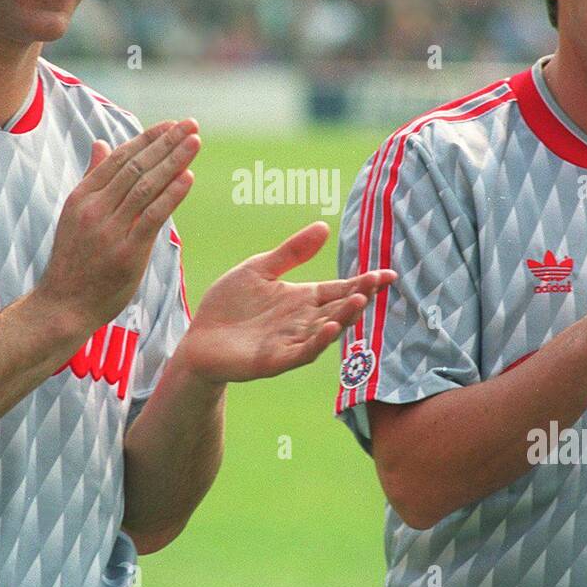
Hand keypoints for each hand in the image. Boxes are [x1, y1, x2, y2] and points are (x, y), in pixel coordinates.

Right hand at [33, 119, 200, 338]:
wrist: (62, 305)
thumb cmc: (73, 261)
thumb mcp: (75, 214)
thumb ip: (92, 179)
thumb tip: (101, 143)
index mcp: (82, 197)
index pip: (120, 159)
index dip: (147, 139)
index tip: (171, 125)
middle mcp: (95, 209)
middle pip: (136, 167)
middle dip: (166, 143)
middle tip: (191, 124)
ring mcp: (110, 230)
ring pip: (146, 187)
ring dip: (174, 161)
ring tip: (195, 142)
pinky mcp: (126, 252)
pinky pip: (152, 217)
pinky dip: (171, 195)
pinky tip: (188, 176)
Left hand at [176, 221, 397, 383]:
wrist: (199, 338)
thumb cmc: (229, 305)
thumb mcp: (259, 269)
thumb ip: (291, 252)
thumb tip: (324, 226)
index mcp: (302, 299)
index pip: (340, 289)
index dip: (364, 283)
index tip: (387, 274)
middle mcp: (303, 321)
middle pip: (339, 308)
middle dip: (360, 296)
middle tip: (377, 283)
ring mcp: (291, 341)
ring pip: (326, 330)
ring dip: (345, 317)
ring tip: (360, 301)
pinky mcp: (275, 360)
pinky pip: (302, 352)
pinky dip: (318, 341)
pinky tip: (330, 327)